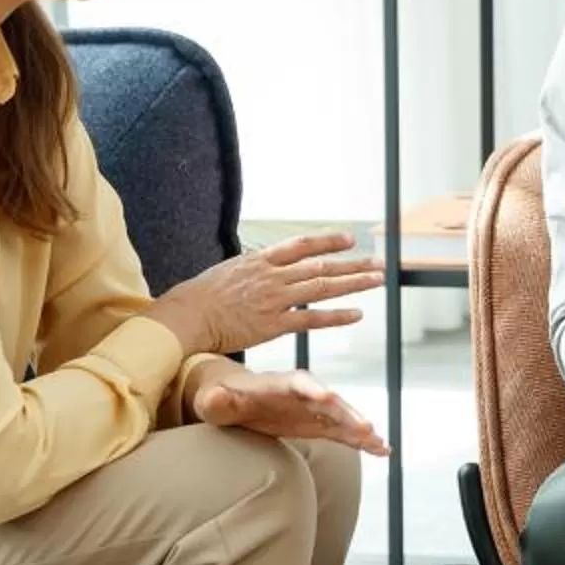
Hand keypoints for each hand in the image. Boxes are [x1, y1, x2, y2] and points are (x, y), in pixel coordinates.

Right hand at [147, 232, 381, 355]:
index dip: (328, 240)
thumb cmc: (202, 295)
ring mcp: (274, 300)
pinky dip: (336, 316)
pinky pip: (311, 320)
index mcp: (262, 260)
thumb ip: (257, 266)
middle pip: (321, 266)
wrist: (186, 316)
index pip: (302, 244)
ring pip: (322, 288)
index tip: (350, 238)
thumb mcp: (231, 269)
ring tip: (377, 280)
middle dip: (352, 264)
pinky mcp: (273, 325)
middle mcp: (272, 276)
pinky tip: (356, 314)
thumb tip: (271, 262)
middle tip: (378, 261)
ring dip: (353, 284)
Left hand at [190, 363, 387, 455]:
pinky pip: (342, 433)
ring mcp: (312, 410)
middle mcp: (301, 393)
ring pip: (341, 418)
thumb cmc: (219, 399)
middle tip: (365, 426)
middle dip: (346, 412)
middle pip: (328, 401)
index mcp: (277, 382)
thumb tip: (216, 398)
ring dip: (359, 428)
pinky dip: (361, 441)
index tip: (329, 396)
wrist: (230, 401)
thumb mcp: (213, 400)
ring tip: (379, 443)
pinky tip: (382, 450)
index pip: (298, 381)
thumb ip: (217, 400)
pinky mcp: (316, 425)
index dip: (313, 388)